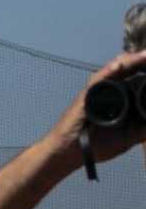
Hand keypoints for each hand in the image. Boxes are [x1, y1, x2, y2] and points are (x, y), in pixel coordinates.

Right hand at [51, 49, 145, 164]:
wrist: (70, 153)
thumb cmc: (96, 146)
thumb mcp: (128, 138)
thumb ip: (144, 129)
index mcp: (122, 98)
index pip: (138, 79)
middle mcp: (110, 91)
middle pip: (129, 70)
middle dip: (142, 62)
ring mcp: (98, 92)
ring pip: (116, 71)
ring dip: (131, 61)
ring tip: (145, 55)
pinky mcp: (86, 96)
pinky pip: (98, 80)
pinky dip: (108, 71)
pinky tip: (119, 65)